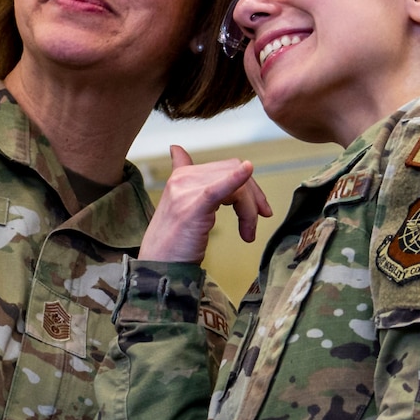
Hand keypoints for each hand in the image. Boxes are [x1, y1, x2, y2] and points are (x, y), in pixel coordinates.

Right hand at [138, 146, 273, 262]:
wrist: (158, 268)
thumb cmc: (172, 244)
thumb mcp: (182, 208)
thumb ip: (189, 184)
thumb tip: (179, 151)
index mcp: (180, 177)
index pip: (224, 167)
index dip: (246, 181)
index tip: (258, 206)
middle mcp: (182, 179)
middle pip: (232, 171)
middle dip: (254, 195)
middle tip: (261, 218)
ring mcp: (185, 191)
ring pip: (235, 186)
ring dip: (249, 209)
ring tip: (247, 233)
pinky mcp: (193, 207)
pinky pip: (219, 189)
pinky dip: (236, 179)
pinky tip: (247, 170)